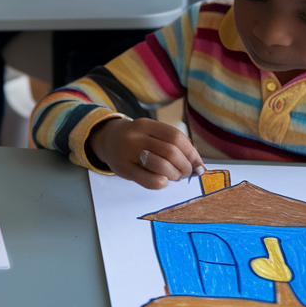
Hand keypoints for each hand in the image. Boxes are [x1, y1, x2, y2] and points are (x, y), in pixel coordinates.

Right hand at [87, 117, 204, 189]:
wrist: (106, 140)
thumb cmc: (137, 140)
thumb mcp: (150, 132)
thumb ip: (171, 143)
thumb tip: (198, 165)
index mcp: (145, 124)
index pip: (176, 136)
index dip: (192, 153)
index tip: (198, 165)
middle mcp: (135, 136)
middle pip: (171, 151)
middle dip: (185, 166)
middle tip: (187, 173)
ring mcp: (128, 152)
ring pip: (161, 165)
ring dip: (175, 174)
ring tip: (175, 176)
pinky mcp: (123, 169)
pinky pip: (149, 180)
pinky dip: (162, 183)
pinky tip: (162, 181)